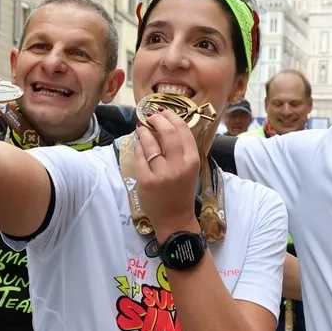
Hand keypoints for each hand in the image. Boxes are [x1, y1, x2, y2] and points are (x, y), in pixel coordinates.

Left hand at [134, 111, 201, 234]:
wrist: (175, 219)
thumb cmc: (183, 191)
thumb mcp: (190, 169)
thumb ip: (182, 149)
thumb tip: (167, 124)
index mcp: (192, 161)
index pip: (183, 130)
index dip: (172, 117)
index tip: (164, 111)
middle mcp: (178, 165)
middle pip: (166, 132)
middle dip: (157, 119)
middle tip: (151, 116)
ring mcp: (161, 173)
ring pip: (150, 142)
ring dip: (144, 131)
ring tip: (142, 127)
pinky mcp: (145, 180)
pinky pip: (140, 156)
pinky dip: (139, 147)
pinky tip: (139, 144)